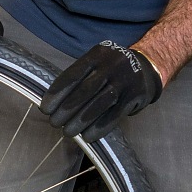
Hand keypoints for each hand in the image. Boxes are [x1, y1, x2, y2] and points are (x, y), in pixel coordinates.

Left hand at [40, 41, 162, 140]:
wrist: (146, 67)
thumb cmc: (110, 69)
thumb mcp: (95, 64)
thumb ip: (78, 79)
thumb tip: (52, 104)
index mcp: (97, 54)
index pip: (72, 75)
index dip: (57, 93)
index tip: (45, 109)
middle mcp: (112, 65)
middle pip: (85, 91)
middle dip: (66, 109)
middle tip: (54, 123)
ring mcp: (125, 80)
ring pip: (99, 104)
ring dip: (80, 121)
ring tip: (68, 132)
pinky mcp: (135, 96)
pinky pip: (114, 115)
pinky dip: (99, 128)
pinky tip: (87, 137)